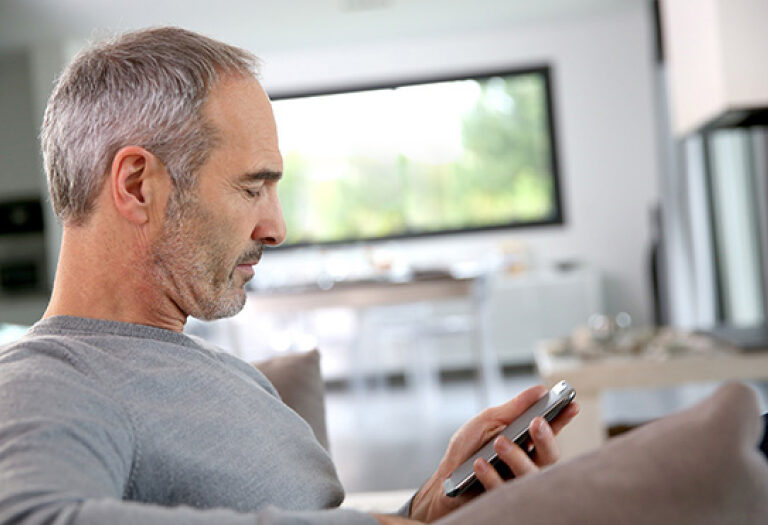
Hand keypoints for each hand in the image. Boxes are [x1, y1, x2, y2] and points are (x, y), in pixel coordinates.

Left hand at [408, 385, 578, 522]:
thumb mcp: (487, 422)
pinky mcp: (501, 499)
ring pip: (531, 474)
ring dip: (516, 456)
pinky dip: (491, 475)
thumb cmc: (467, 449)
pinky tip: (480, 464)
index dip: (563, 419)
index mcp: (526, 443)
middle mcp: (527, 463)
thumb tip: (539, 390)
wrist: (445, 479)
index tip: (571, 404)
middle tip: (536, 423)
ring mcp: (516, 483)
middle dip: (546, 438)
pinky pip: (503, 489)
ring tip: (499, 442)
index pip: (550, 432)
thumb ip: (513, 409)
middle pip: (550, 456)